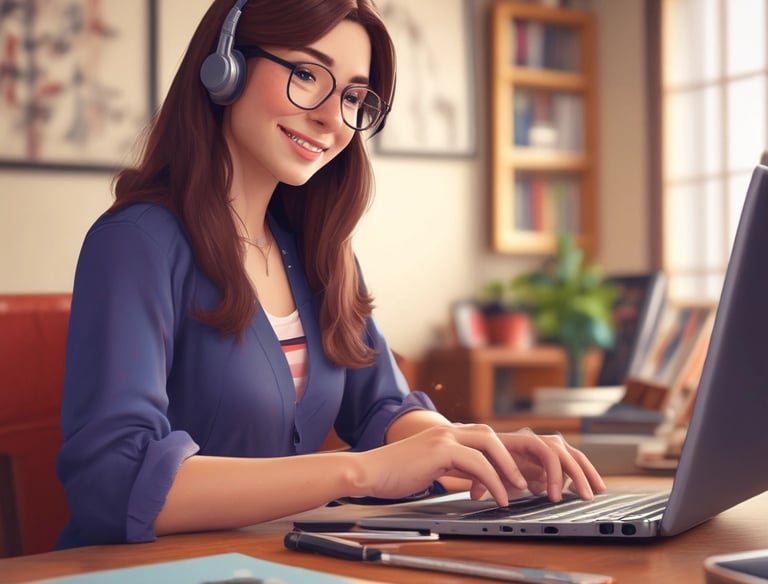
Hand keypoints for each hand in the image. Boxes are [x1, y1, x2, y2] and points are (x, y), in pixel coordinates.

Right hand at [355, 424, 605, 506]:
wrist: (369, 472)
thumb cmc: (401, 475)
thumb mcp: (440, 471)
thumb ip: (464, 471)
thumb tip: (490, 484)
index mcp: (460, 436)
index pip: (505, 442)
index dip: (531, 458)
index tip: (551, 479)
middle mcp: (457, 430)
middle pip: (509, 438)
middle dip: (537, 459)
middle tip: (555, 483)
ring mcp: (448, 436)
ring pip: (493, 443)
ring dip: (514, 468)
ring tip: (528, 490)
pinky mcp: (439, 448)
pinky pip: (476, 462)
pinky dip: (492, 480)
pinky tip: (500, 498)